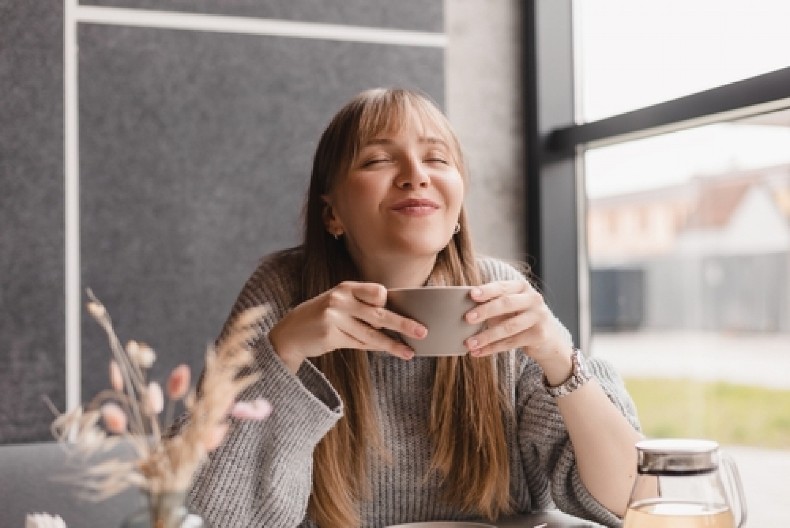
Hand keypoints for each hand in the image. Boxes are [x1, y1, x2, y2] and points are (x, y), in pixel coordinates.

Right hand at [268, 281, 425, 372]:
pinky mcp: (331, 336)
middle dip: (403, 324)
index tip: (400, 309)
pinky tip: (388, 350)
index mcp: (346, 288)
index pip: (377, 292)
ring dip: (392, 344)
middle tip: (422, 332)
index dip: (389, 302)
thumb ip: (362, 307)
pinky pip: (360, 344)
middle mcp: (340, 300)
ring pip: (372, 334)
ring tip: (409, 352)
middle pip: (379, 314)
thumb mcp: (339, 303)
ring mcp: (334, 318)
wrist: (290, 333)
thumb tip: (394, 318)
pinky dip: (375, 348)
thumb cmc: (322, 316)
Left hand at [463, 280, 573, 377]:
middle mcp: (533, 299)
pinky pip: (512, 342)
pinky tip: (479, 352)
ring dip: (487, 336)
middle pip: (506, 303)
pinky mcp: (539, 335)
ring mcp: (539, 316)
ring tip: (469, 343)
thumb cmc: (521, 317)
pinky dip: (493, 348)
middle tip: (467, 318)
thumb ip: (492, 304)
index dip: (487, 290)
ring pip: (509, 326)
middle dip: (485, 311)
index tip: (471, 294)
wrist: (549, 337)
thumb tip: (465, 310)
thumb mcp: (509, 307)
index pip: (503, 286)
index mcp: (522, 287)